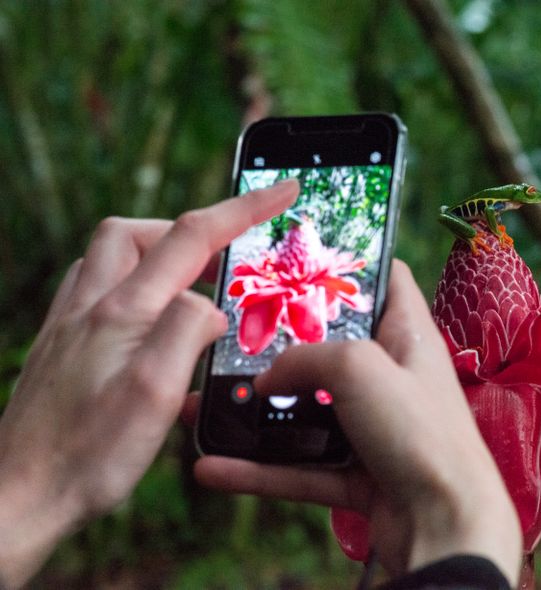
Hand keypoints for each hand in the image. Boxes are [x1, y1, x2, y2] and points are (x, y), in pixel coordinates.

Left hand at [0, 180, 298, 588]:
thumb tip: (211, 304)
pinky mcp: (61, 347)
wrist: (19, 496)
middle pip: (136, 233)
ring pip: (110, 257)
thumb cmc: (88, 454)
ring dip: (155, 255)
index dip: (243, 208)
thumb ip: (188, 330)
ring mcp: (69, 325)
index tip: (280, 189)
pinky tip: (143, 319)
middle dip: (186, 230)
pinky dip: (128, 285)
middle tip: (223, 259)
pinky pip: (94, 289)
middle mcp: (90, 306)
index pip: (192, 237)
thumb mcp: (155, 393)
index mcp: (122, 311)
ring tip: (190, 287)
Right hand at [194, 261, 521, 583]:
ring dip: (258, 414)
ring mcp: (374, 429)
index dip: (348, 267)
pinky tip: (214, 467)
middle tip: (235, 338)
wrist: (445, 526)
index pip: (385, 282)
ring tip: (207, 406)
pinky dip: (259, 469)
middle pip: (330, 351)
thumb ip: (304, 358)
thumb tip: (265, 377)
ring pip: (306, 413)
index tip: (300, 263)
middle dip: (281, 348)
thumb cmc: (423, 434)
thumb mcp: (359, 368)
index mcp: (407, 337)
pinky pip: (299, 467)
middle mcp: (392, 379)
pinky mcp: (358, 474)